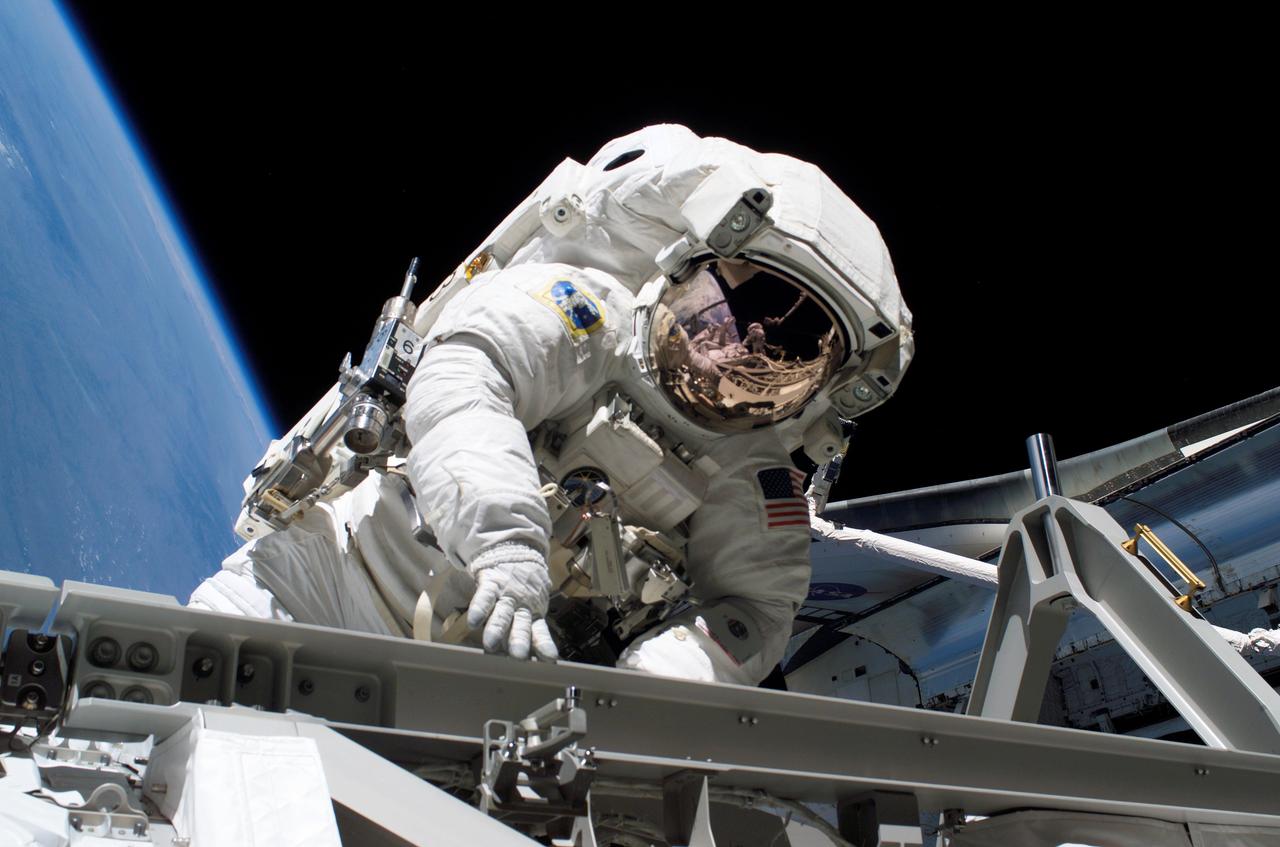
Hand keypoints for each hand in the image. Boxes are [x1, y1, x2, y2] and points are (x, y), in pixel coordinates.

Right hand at [467, 545, 558, 660]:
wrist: (515, 551)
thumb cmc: (524, 585)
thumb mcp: (534, 603)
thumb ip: (532, 627)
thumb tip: (538, 655)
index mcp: (533, 613)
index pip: (540, 632)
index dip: (544, 645)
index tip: (550, 659)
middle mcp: (521, 606)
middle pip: (520, 626)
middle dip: (519, 641)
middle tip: (518, 656)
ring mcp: (506, 594)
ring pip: (502, 614)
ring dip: (497, 629)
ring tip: (491, 644)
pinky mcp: (491, 583)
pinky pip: (485, 597)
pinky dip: (479, 608)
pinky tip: (474, 621)